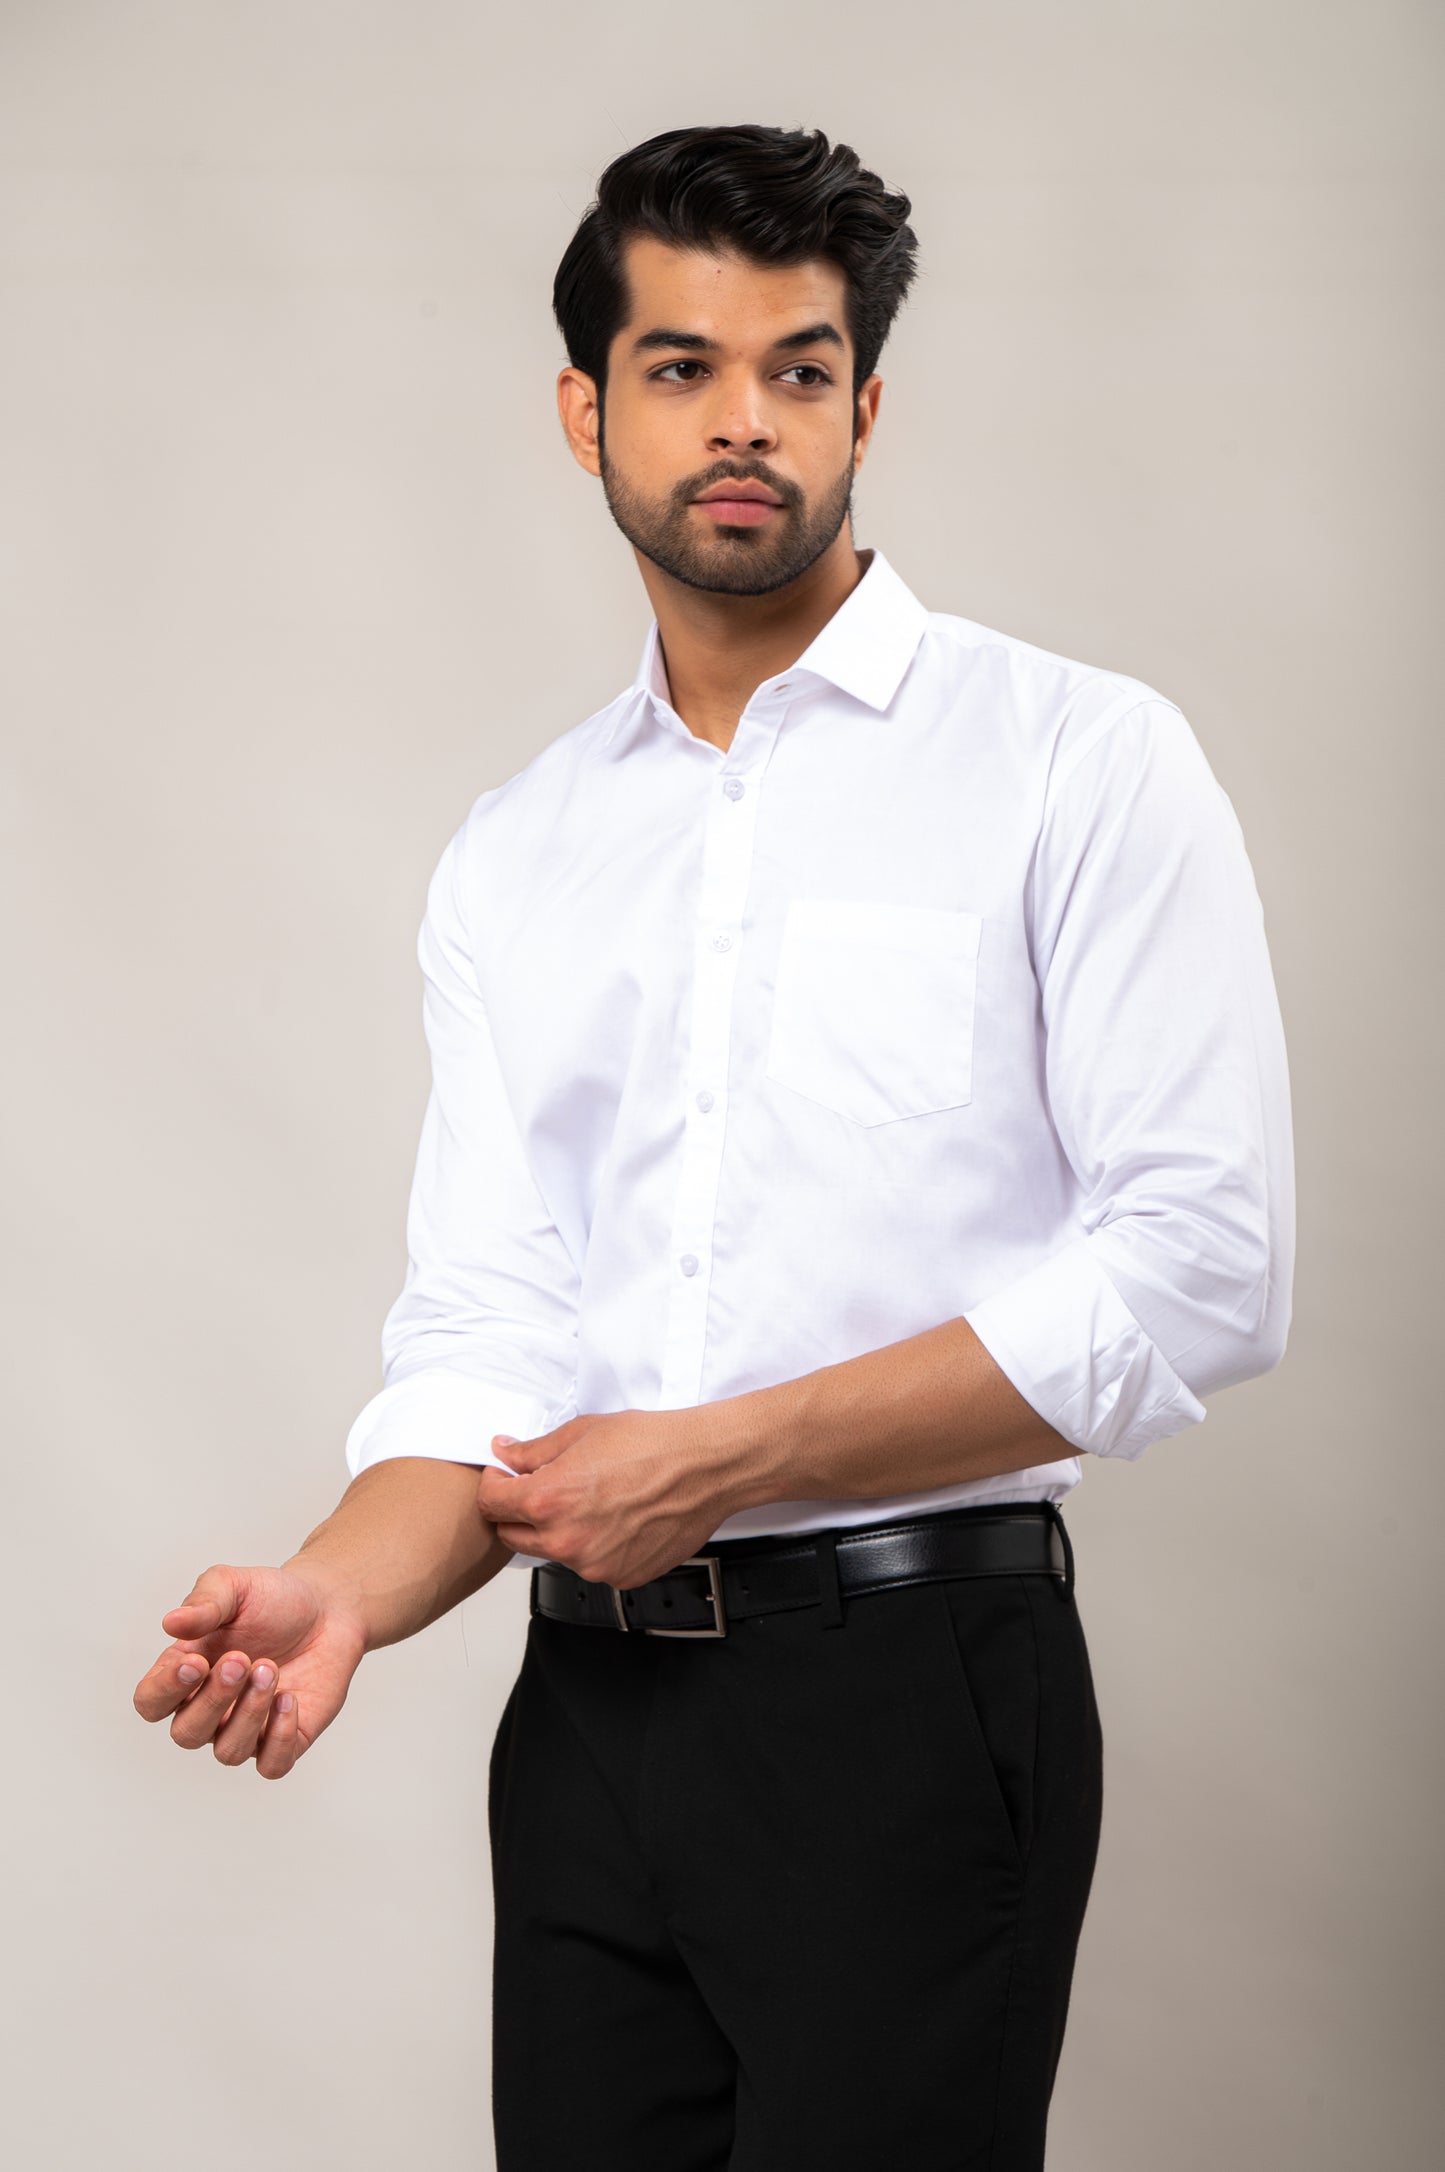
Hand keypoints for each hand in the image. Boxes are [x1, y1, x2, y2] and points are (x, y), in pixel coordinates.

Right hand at [132, 1561, 367, 1780]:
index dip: (165, 1690)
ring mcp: (247, 1728)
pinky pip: (272, 1765)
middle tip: (243, 1658)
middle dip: (213, 1699)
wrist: (328, 1606)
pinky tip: (290, 1699)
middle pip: (186, 1733)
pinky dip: (278, 1738)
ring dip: (249, 1713)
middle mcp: (211, 1708)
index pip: (150, 1703)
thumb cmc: (272, 1599)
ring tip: (270, 1669)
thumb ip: (203, 1603)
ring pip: (229, 1751)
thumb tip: (171, 1622)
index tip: (196, 1662)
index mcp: (186, 1673)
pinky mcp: (286, 1738)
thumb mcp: (234, 1587)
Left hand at [476, 1408, 749, 1588]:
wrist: (705, 1466)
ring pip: (555, 1551)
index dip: (494, 1485)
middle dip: (519, 1511)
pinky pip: (592, 1564)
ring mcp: (594, 1565)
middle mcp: (567, 1540)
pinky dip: (596, 1546)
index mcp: (549, 1500)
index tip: (504, 1476)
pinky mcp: (621, 1577)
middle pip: (513, 1536)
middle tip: (546, 1486)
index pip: (491, 1504)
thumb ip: (534, 1450)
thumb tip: (505, 1453)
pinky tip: (618, 1518)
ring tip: (596, 1499)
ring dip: (560, 1530)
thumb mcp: (582, 1432)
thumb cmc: (653, 1444)